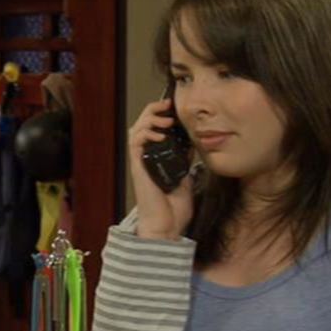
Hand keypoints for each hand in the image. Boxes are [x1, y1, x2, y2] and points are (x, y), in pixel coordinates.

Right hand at [128, 97, 195, 240]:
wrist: (166, 225)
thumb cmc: (174, 207)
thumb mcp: (185, 176)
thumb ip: (185, 160)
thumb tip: (194, 143)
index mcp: (156, 158)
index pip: (154, 129)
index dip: (161, 115)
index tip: (174, 109)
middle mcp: (145, 157)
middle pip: (142, 124)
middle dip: (154, 111)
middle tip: (168, 105)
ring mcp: (140, 162)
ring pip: (136, 129)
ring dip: (150, 119)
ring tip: (166, 121)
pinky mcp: (138, 167)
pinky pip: (136, 143)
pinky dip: (147, 134)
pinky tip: (161, 135)